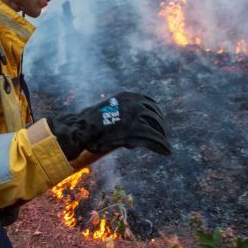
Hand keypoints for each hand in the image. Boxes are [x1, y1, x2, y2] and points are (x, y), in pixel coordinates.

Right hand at [48, 92, 170, 159]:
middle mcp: (133, 102)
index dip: (157, 114)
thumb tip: (132, 125)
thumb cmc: (90, 124)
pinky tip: (166, 151)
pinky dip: (161, 145)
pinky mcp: (134, 128)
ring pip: (156, 126)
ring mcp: (134, 114)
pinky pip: (153, 137)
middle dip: (161, 127)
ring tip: (165, 147)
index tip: (160, 123)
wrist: (81, 129)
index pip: (149, 102)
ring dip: (162, 137)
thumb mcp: (109, 113)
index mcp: (127, 96)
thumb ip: (121, 115)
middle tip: (164, 137)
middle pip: (155, 115)